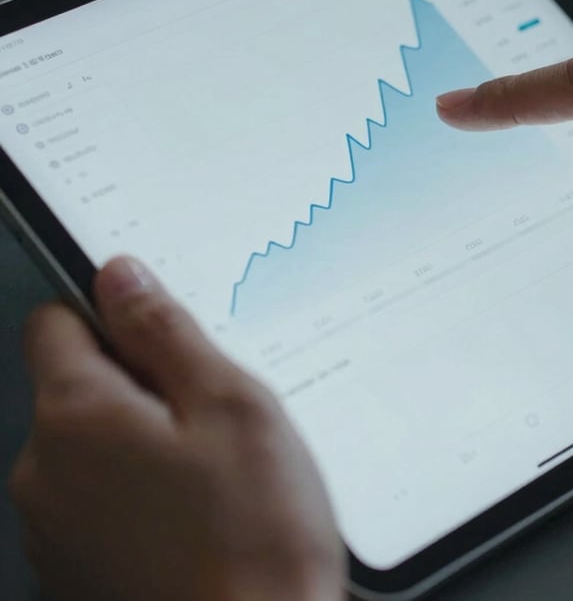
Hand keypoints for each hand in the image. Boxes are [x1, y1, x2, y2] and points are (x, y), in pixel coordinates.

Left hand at [9, 256, 344, 600]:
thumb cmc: (253, 539)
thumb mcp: (229, 402)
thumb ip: (163, 330)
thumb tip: (121, 277)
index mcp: (75, 418)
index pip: (56, 320)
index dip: (111, 313)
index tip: (158, 331)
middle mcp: (44, 474)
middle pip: (75, 384)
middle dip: (138, 383)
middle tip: (209, 413)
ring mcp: (54, 530)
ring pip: (90, 443)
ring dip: (141, 439)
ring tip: (210, 470)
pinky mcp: (75, 570)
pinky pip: (96, 498)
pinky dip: (137, 490)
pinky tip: (196, 512)